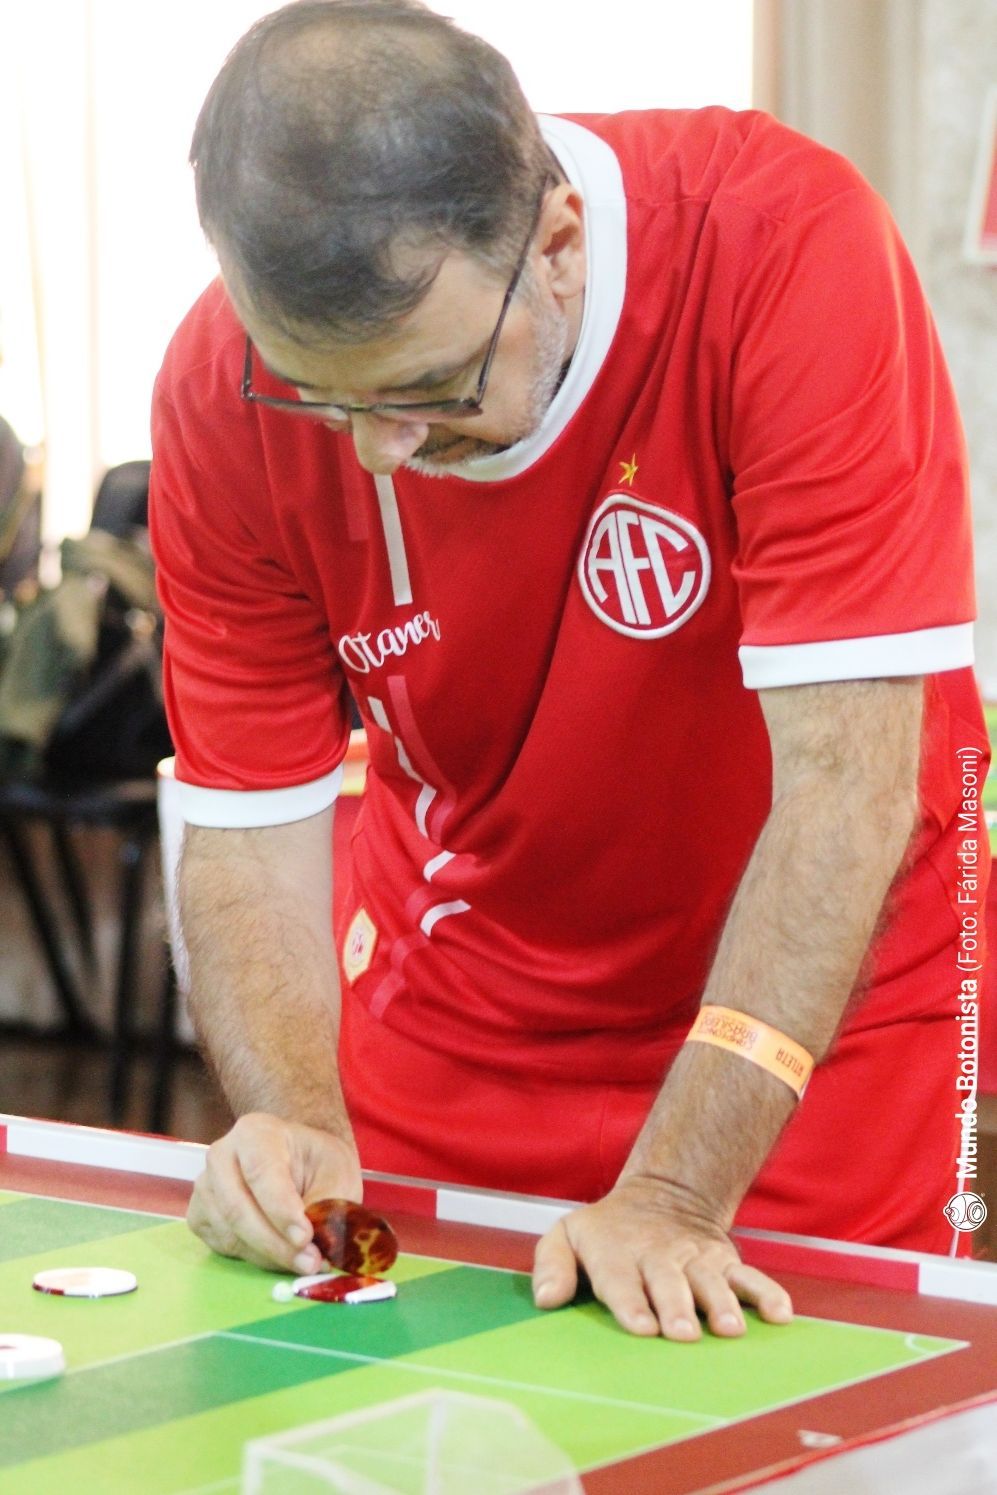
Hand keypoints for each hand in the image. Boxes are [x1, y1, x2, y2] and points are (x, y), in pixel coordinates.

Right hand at [187, 1112, 361, 1273]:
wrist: (298, 1163)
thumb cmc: (316, 1163)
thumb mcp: (337, 1172)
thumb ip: (327, 1204)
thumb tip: (319, 1241)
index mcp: (255, 1132)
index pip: (261, 1172)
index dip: (281, 1209)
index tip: (305, 1237)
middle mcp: (221, 1155)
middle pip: (237, 1208)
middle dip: (275, 1243)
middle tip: (310, 1262)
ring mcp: (205, 1186)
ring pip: (229, 1232)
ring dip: (268, 1255)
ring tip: (303, 1261)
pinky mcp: (200, 1215)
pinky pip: (222, 1245)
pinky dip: (254, 1257)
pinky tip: (279, 1253)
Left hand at [532, 1175, 792, 1339]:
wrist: (662, 1193)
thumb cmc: (607, 1231)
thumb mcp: (568, 1235)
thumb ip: (552, 1265)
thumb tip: (545, 1299)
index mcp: (617, 1254)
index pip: (622, 1281)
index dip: (631, 1304)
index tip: (641, 1327)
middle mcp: (659, 1256)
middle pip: (669, 1283)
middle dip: (677, 1307)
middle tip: (684, 1334)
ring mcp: (695, 1259)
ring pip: (710, 1282)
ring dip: (721, 1305)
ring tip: (729, 1330)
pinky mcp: (724, 1260)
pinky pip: (749, 1276)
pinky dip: (766, 1294)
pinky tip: (780, 1315)